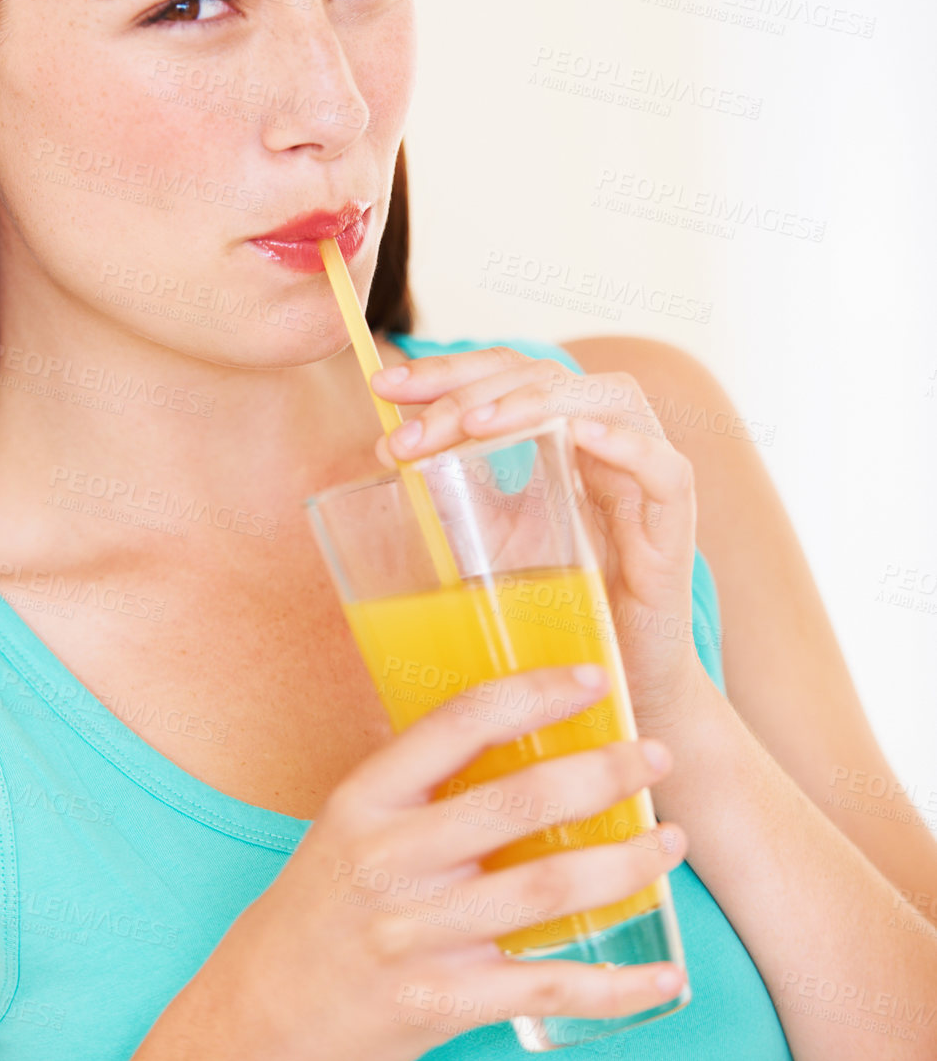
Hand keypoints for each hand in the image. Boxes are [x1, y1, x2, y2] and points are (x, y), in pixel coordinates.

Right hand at [210, 663, 686, 1060]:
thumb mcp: (350, 822)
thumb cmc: (321, 903)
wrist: (263, 1016)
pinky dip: (616, 986)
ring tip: (670, 842)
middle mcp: (389, 860)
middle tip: (656, 756)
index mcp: (366, 798)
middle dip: (604, 773)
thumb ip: (421, 783)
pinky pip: (546, 988)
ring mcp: (415, 935)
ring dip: (624, 864)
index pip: (461, 723)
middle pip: (520, 803)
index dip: (537, 694)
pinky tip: (664, 976)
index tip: (597, 679)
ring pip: (547, 890)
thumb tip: (520, 727)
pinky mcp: (441, 1003)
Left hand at [369, 346, 707, 736]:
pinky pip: (665, 469)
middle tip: (411, 429)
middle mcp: (609, 444)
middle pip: (548, 374)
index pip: (509, 374)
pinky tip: (579, 435)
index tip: (386, 388)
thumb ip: (460, 493)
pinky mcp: (674, 530)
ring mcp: (646, 481)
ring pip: (608, 399)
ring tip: (477, 424)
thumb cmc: (563, 610)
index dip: (448, 371)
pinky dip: (626, 445)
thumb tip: (394, 451)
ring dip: (537, 403)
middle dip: (472, 389)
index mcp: (566, 439)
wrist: (620, 689)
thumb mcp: (496, 541)